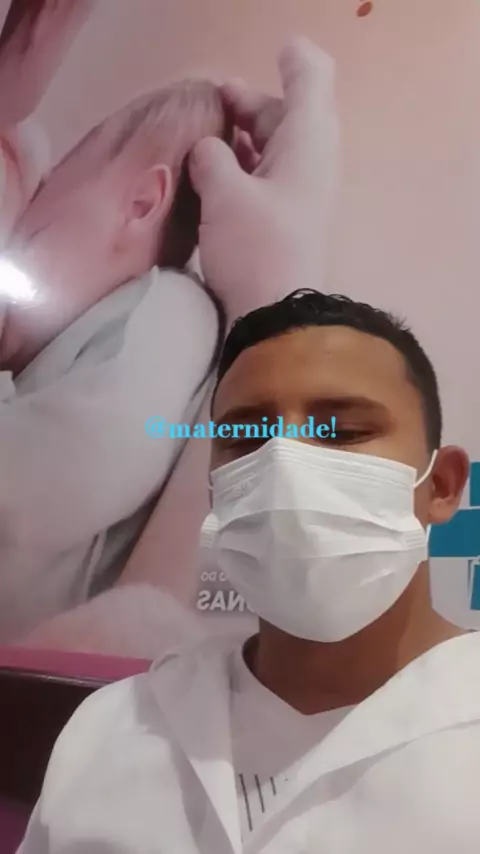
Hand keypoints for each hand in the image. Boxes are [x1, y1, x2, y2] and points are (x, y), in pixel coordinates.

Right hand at [189, 36, 339, 320]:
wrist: (278, 317)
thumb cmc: (256, 248)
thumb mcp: (224, 195)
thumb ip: (210, 157)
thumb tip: (207, 149)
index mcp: (306, 141)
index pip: (310, 78)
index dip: (291, 59)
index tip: (264, 57)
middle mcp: (311, 160)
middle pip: (285, 113)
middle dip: (247, 104)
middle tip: (209, 104)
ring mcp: (302, 191)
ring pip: (273, 146)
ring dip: (242, 137)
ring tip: (204, 138)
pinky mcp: (288, 219)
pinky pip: (268, 176)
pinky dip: (244, 166)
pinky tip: (214, 173)